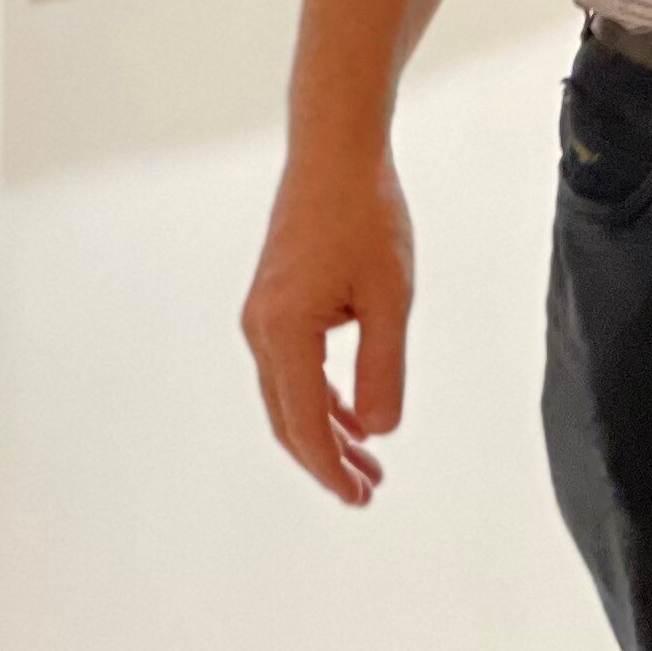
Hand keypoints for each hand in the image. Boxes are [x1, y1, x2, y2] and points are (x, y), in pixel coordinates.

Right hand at [241, 143, 413, 505]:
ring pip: (290, 395)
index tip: (359, 497)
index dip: (331, 468)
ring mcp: (263, 316)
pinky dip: (321, 397)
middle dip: (327, 461)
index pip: (304, 423)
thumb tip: (379, 430)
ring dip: (325, 432)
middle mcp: (262, 329)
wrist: (335, 154)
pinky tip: (353, 415)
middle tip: (367, 492)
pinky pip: (293, 367)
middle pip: (289, 418)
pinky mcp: (275, 302)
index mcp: (285, 332)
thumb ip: (382, 367)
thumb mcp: (389, 296)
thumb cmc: (366, 216)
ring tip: (367, 464)